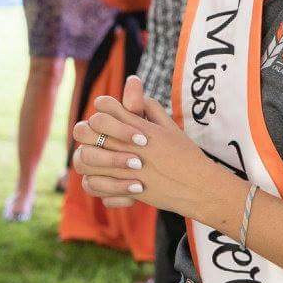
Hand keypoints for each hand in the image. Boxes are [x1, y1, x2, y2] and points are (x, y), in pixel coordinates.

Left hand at [70, 76, 232, 220]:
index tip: (106, 112)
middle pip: (89, 128)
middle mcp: (129, 145)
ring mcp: (126, 168)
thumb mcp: (171, 127)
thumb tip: (138, 93)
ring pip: (85, 157)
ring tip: (94, 158)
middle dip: (87, 130)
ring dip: (86, 156)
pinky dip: (93, 181)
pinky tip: (101, 178)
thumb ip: (152, 109)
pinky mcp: (125, 189)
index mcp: (139, 127)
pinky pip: (93, 184)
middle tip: (94, 136)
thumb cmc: (186, 155)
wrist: (198, 186)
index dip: (101, 106)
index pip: (105, 106)